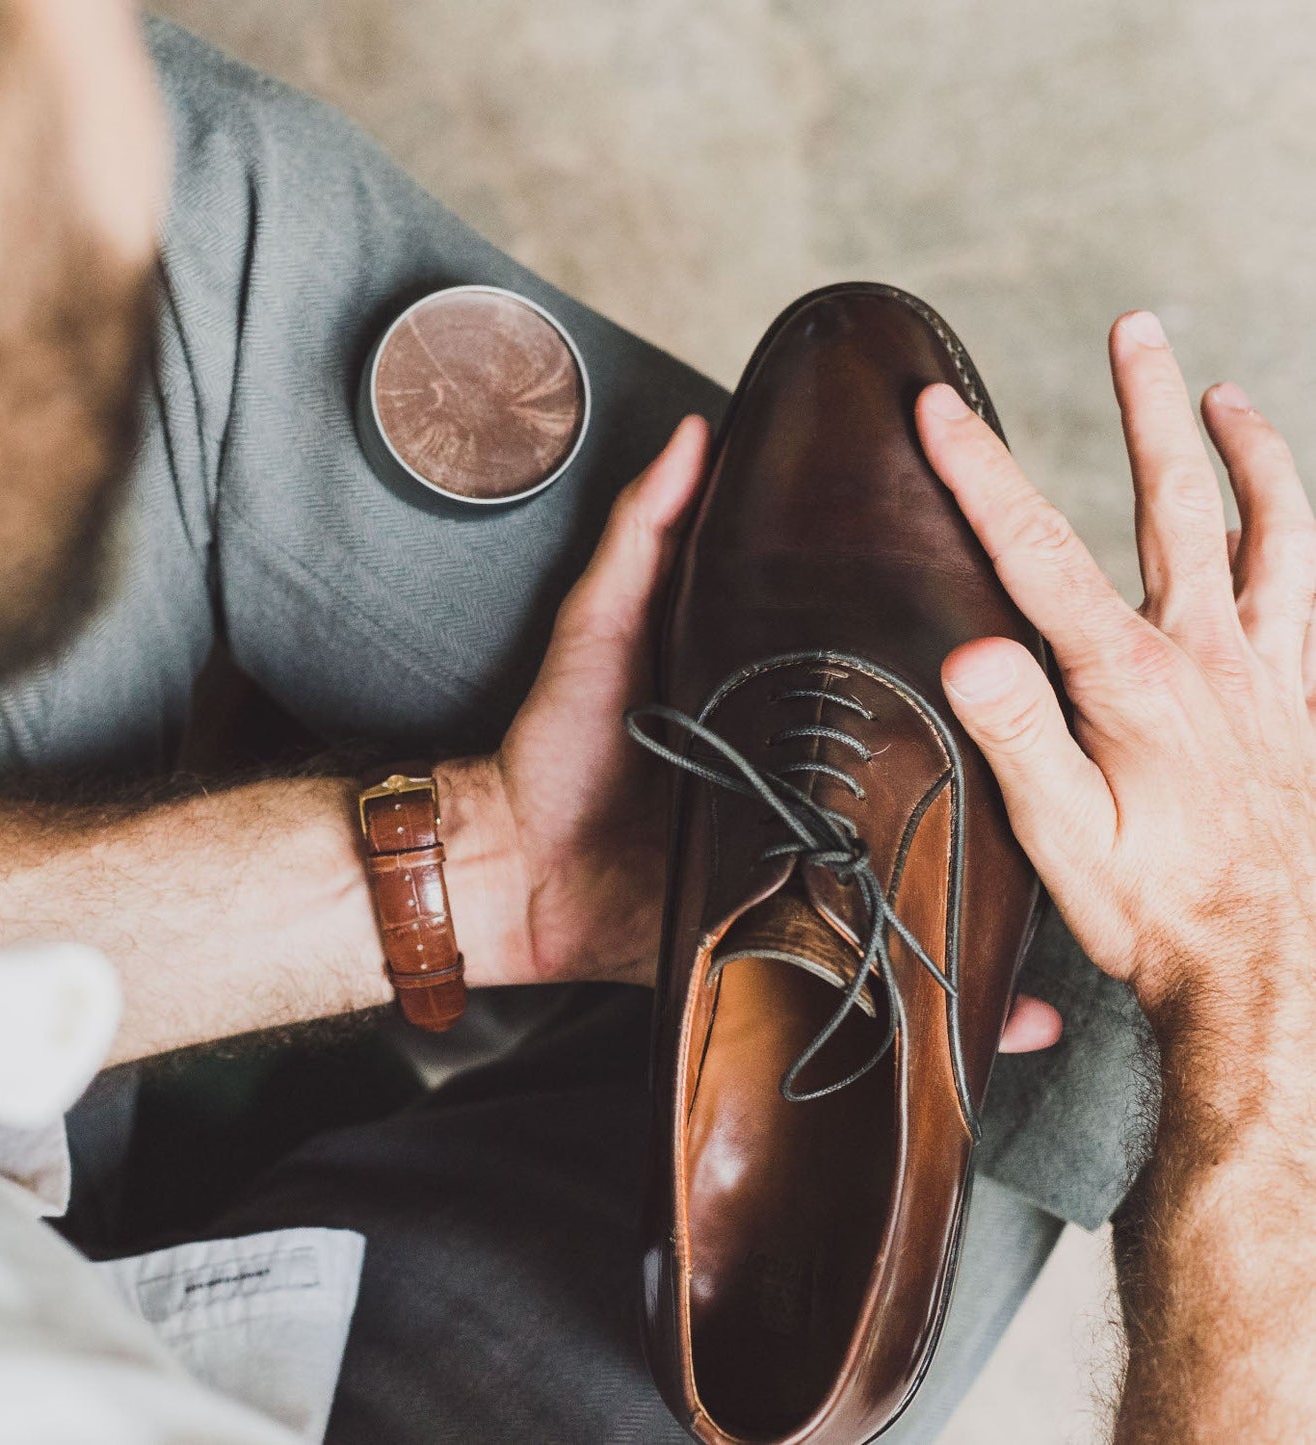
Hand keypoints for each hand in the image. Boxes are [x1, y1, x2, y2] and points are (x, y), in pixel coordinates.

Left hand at [482, 416, 1062, 1051]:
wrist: (514, 878)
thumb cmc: (558, 744)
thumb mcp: (604, 627)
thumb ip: (647, 537)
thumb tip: (697, 434)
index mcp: (790, 723)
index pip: (897, 695)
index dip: (962, 684)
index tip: (1036, 659)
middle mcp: (817, 802)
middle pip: (932, 800)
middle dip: (1011, 807)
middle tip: (1092, 795)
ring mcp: (815, 882)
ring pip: (927, 895)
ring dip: (1001, 911)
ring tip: (1085, 905)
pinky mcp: (796, 954)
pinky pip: (881, 984)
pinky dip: (946, 1012)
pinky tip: (1018, 1023)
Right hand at [917, 311, 1315, 1064]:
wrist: (1269, 969)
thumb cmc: (1155, 909)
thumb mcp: (1061, 838)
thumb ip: (1020, 738)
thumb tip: (972, 649)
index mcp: (1131, 679)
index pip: (1038, 550)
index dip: (983, 473)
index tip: (938, 410)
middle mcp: (1209, 654)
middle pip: (1175, 501)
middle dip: (1146, 406)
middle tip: (1137, 328)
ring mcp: (1269, 673)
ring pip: (1271, 531)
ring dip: (1249, 455)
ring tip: (1227, 396)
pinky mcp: (1304, 702)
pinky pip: (1315, 598)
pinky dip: (1299, 543)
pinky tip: (1283, 527)